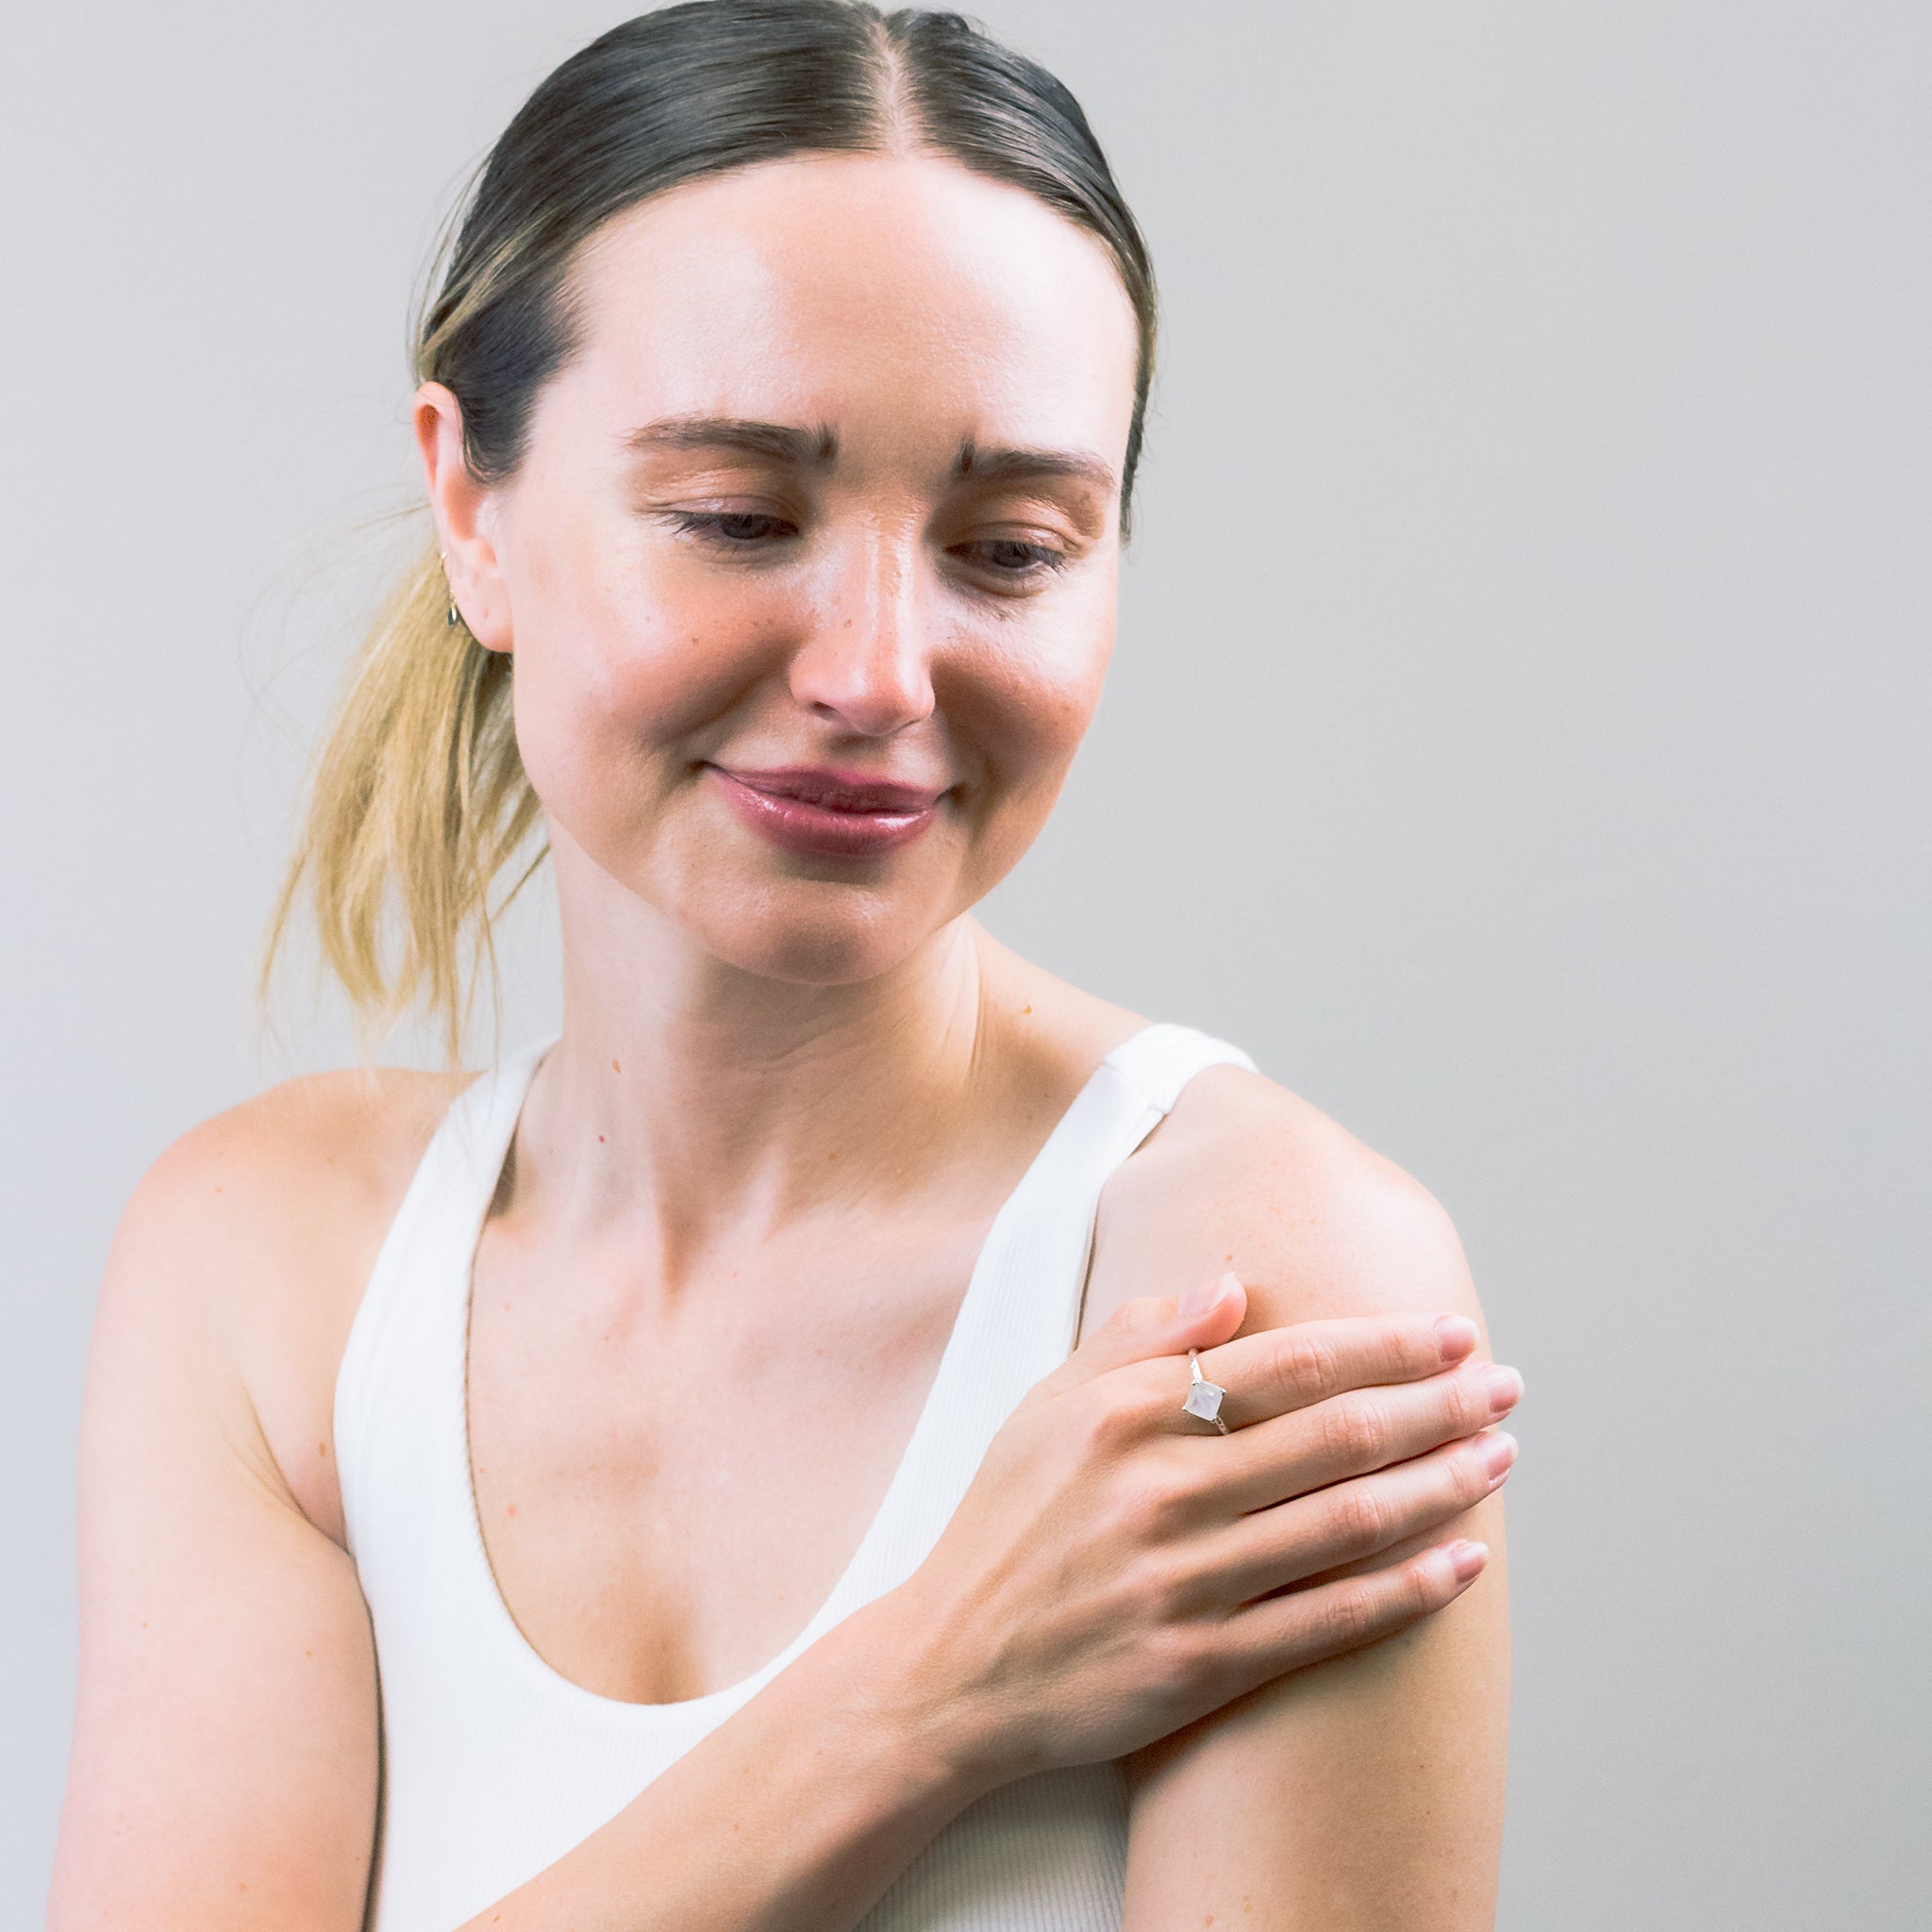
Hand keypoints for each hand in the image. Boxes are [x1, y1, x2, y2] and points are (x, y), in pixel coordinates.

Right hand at [880, 1275, 1518, 1782]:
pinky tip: (1462, 1563)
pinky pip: (1328, 1622)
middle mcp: (1160, 1493)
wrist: (949, 1669)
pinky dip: (1407, 1591)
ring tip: (1500, 1456)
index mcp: (1127, 1416)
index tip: (1448, 1331)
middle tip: (1505, 1385)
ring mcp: (1184, 1583)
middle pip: (1336, 1436)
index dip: (1382, 1344)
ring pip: (1347, 1524)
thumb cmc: (1005, 1525)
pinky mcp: (1199, 1666)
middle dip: (1437, 1405)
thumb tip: (1233, 1284)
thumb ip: (1139, 1335)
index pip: (1287, 1362)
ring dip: (1441, 1485)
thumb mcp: (1046, 1405)